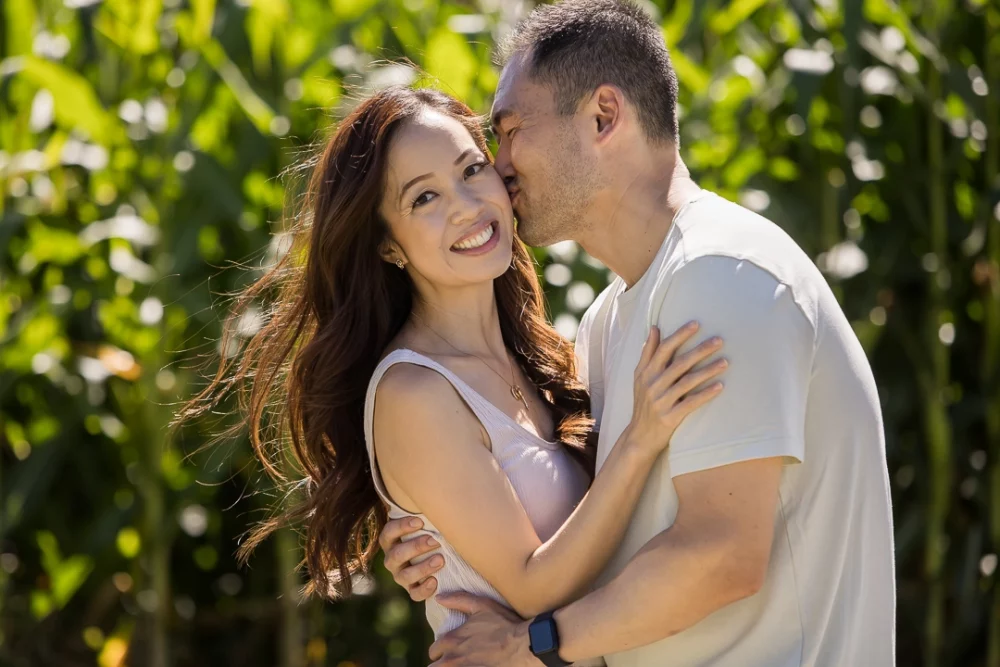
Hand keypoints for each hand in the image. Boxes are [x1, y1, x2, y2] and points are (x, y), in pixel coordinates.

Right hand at [378, 517, 444, 601]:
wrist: (442, 557)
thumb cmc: (433, 531)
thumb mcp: (427, 522)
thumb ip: (426, 511)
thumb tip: (437, 483)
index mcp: (392, 540)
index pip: (388, 534)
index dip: (401, 528)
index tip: (420, 521)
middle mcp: (393, 559)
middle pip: (396, 555)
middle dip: (415, 547)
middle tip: (435, 540)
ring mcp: (401, 576)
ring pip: (404, 576)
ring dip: (422, 568)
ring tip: (441, 560)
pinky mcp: (413, 590)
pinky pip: (414, 594)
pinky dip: (424, 589)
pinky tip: (435, 581)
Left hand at [429, 593, 535, 666]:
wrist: (523, 647)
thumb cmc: (504, 625)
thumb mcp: (482, 606)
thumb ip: (458, 599)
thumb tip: (439, 597)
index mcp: (452, 640)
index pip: (434, 651)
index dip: (440, 651)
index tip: (449, 651)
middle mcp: (452, 659)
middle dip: (443, 664)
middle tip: (455, 662)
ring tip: (463, 664)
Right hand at [628, 322, 725, 454]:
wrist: (639, 436)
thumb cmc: (643, 403)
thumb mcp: (640, 377)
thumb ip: (648, 353)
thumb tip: (655, 328)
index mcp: (646, 373)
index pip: (664, 349)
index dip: (680, 335)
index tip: (696, 324)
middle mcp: (652, 385)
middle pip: (679, 364)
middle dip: (700, 350)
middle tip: (719, 340)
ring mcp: (661, 402)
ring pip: (687, 382)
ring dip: (708, 371)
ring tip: (726, 362)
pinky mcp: (670, 417)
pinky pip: (691, 403)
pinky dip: (705, 394)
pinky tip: (720, 387)